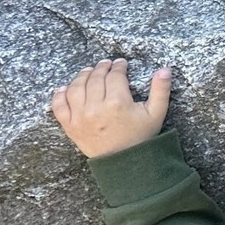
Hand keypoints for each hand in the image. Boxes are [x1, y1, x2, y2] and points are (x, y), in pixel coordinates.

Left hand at [51, 59, 171, 157]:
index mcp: (118, 103)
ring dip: (82, 76)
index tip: (121, 63)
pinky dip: (59, 95)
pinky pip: (59, 106)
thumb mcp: (157, 114)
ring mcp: (80, 117)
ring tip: (88, 71)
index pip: (115, 76)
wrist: (124, 162)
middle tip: (106, 64)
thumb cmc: (141, 136)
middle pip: (95, 79)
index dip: (118, 67)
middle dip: (101, 68)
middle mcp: (96, 108)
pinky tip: (64, 88)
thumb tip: (165, 70)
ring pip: (76, 88)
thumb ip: (161, 90)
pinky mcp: (70, 126)